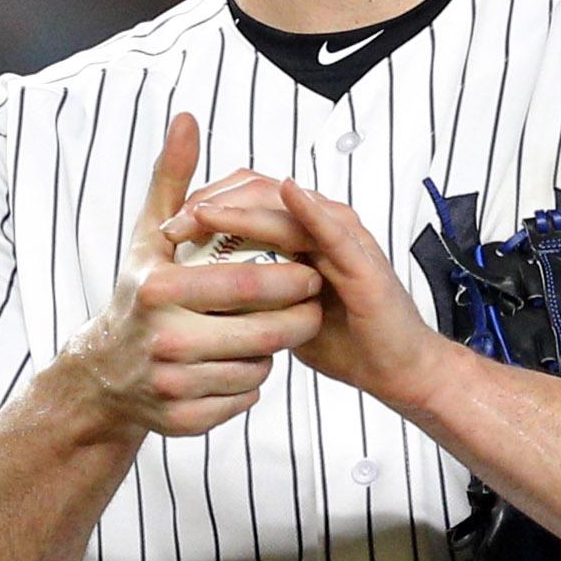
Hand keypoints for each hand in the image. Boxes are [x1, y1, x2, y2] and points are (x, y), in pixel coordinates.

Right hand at [62, 113, 324, 440]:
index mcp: (157, 290)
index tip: (312, 268)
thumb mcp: (149, 238)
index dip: (289, 276)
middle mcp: (160, 340)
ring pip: (257, 369)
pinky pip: (242, 400)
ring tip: (269, 334)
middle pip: (262, 333)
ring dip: (273, 352)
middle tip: (313, 303)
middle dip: (299, 316)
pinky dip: (249, 384)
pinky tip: (238, 365)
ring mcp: (169, 387)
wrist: (101, 376)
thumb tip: (187, 118)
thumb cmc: (137, 295)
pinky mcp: (180, 422)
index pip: (246, 282)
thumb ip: (174, 180)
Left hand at [161, 172, 459, 415]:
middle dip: (211, 200)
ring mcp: (344, 236)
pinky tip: (285, 195)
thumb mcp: (281, 311)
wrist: (393, 370)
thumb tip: (204, 293)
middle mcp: (323, 223)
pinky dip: (307, 208)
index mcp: (302, 232)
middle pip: (259, 191)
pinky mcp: (361, 259)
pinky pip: (331, 227)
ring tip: (199, 214)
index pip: (248, 199)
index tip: (167, 227)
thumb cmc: (344, 341)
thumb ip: (251, 293)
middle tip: (172, 223)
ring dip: (239, 206)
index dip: (206, 203)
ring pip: (285, 204)